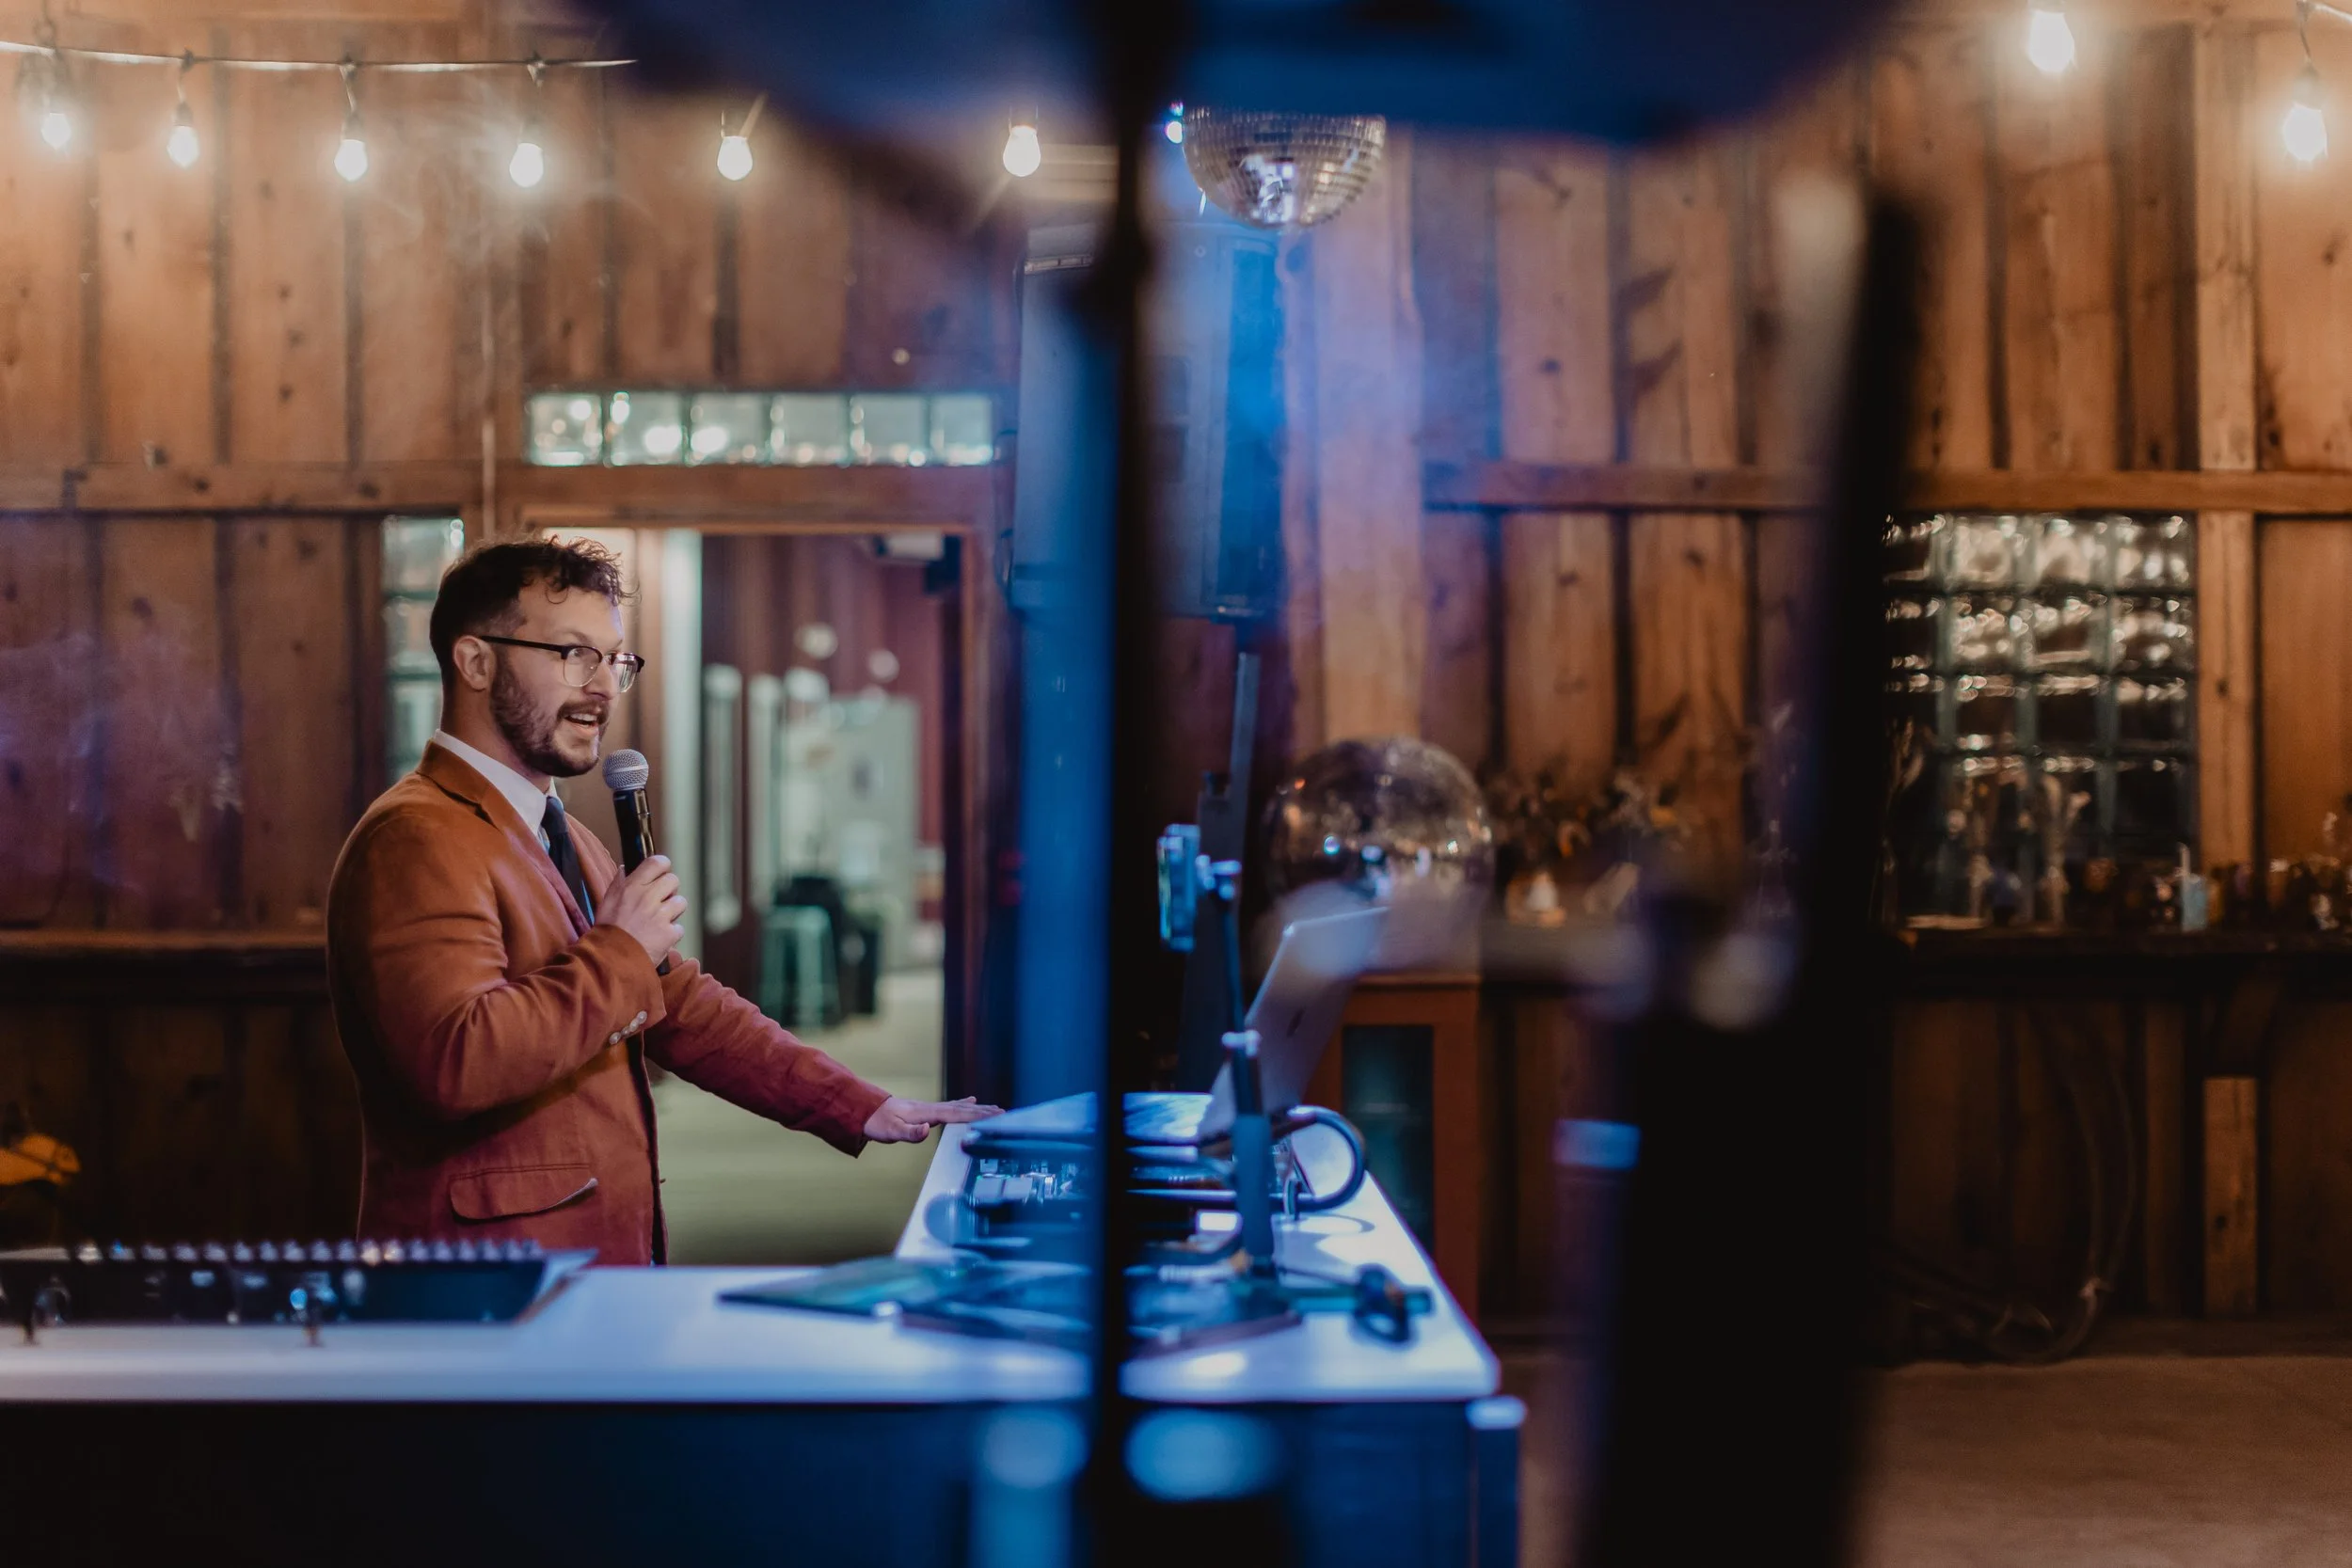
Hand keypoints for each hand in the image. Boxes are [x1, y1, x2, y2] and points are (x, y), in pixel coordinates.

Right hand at [597, 855, 686, 967]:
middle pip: (674, 880)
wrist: (609, 960)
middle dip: (669, 890)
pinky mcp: (669, 933)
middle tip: (660, 901)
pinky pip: (679, 927)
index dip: (663, 866)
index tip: (661, 873)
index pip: (658, 862)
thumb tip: (626, 869)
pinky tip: (659, 938)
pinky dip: (672, 933)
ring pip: (681, 902)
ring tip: (659, 921)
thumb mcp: (606, 901)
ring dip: (673, 911)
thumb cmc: (606, 931)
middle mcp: (648, 897)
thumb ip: (619, 883)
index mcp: (632, 887)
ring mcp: (660, 916)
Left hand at [862, 1095, 1003, 1143]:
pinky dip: (963, 1105)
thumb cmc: (878, 1123)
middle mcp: (931, 1108)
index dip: (977, 1115)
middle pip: (963, 1109)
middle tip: (1004, 1112)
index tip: (996, 1115)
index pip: (958, 1114)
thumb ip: (911, 1133)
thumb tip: (928, 1130)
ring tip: (994, 1108)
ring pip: (959, 1107)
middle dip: (983, 1111)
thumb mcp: (892, 1132)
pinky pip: (951, 1107)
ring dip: (977, 1108)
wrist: (865, 1110)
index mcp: (927, 1113)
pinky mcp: (925, 1110)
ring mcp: (929, 1107)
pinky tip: (969, 1101)